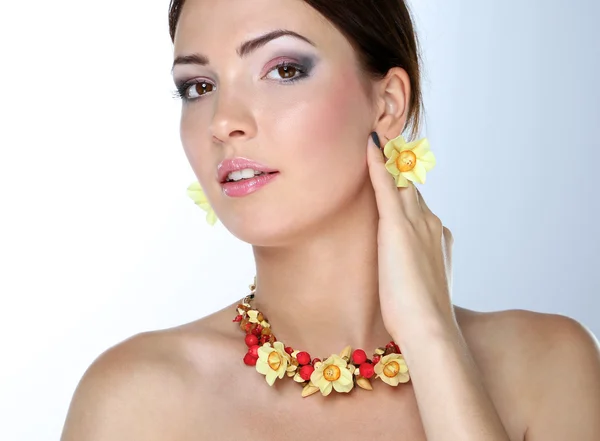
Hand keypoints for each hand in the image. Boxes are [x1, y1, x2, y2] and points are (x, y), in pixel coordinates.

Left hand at [366, 134, 454, 339]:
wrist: (429, 327)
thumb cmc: (422, 314)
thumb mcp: (421, 282)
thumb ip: (416, 265)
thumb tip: (406, 264)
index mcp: (437, 234)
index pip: (418, 202)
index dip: (406, 185)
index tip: (399, 168)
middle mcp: (430, 222)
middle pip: (412, 186)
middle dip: (400, 165)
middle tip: (388, 140)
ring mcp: (416, 222)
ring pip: (401, 181)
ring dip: (390, 160)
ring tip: (377, 136)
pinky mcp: (398, 226)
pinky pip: (385, 187)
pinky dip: (378, 164)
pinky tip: (370, 145)